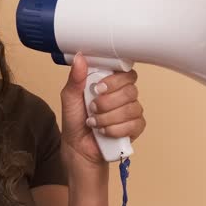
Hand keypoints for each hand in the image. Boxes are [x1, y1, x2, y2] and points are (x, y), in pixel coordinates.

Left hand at [58, 52, 146, 169]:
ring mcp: (131, 112)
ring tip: (94, 122)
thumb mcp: (70, 97)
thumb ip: (76, 78)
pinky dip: (115, 129)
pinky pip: (134, 125)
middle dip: (107, 102)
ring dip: (108, 118)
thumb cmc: (75, 121)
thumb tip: (79, 57)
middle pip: (130, 90)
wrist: (77, 148)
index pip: (126, 73)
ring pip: (132, 108)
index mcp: (111, 84)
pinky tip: (104, 132)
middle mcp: (124, 96)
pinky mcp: (135, 128)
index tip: (99, 88)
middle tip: (93, 108)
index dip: (115, 80)